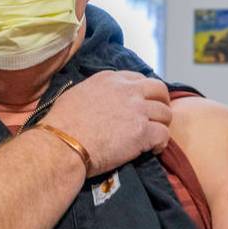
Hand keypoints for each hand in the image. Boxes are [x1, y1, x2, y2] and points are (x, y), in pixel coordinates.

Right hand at [42, 71, 170, 174]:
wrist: (62, 145)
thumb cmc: (61, 124)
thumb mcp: (76, 94)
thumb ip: (96, 92)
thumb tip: (99, 100)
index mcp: (110, 79)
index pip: (138, 78)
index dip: (144, 92)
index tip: (142, 103)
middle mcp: (127, 90)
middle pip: (159, 90)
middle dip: (161, 102)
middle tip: (156, 117)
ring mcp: (137, 110)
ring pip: (166, 113)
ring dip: (161, 125)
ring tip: (153, 137)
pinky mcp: (143, 132)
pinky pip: (164, 134)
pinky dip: (161, 143)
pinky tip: (152, 149)